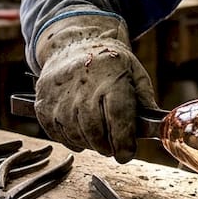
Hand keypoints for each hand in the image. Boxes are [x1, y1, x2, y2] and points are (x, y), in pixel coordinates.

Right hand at [33, 13, 156, 161]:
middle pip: (95, 131)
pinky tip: (81, 130)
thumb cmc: (109, 64)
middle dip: (108, 146)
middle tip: (114, 146)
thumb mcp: (134, 73)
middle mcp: (82, 87)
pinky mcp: (43, 105)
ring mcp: (59, 97)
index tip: (126, 154)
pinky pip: (58, 135)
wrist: (72, 45)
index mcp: (109, 77)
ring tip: (99, 135)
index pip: (118, 116)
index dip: (123, 141)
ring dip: (90, 143)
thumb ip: (145, 100)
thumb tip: (154, 128)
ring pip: (76, 136)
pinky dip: (72, 139)